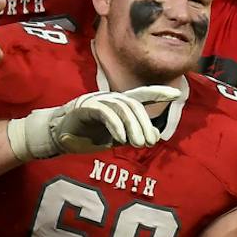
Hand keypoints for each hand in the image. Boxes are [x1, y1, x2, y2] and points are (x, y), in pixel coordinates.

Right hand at [7, 84, 180, 161]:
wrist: (60, 137)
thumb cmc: (90, 136)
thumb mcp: (117, 138)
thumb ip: (135, 135)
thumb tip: (155, 136)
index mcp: (120, 103)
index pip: (143, 95)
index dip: (159, 92)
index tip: (176, 93)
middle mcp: (111, 98)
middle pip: (135, 106)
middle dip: (145, 124)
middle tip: (149, 143)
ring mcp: (98, 101)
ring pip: (123, 108)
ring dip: (134, 127)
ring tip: (139, 144)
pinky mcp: (86, 108)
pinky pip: (106, 113)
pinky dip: (116, 125)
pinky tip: (121, 139)